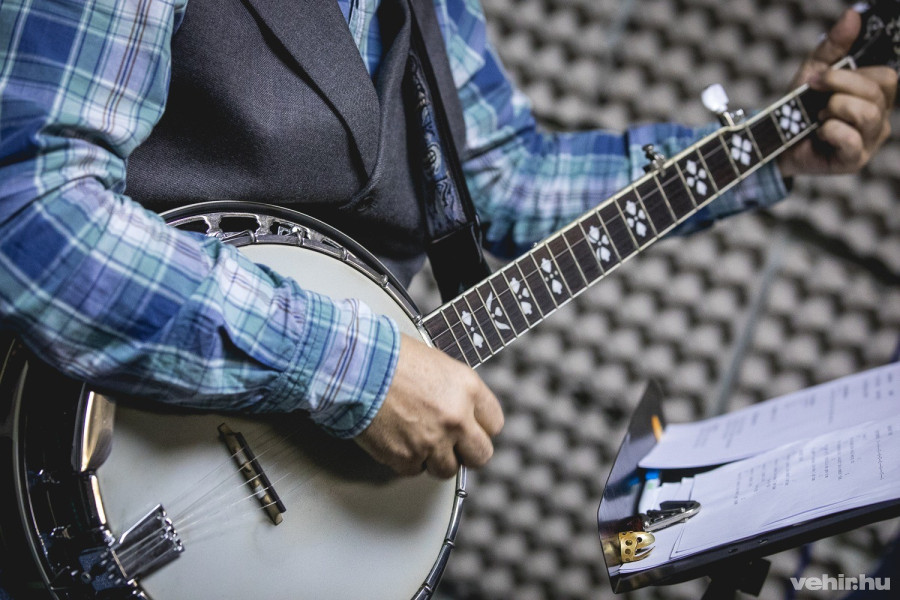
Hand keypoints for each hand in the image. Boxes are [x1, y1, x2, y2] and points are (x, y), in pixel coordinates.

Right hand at [354, 333, 503, 477]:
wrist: (354, 368)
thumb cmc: (388, 356)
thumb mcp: (436, 362)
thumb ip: (454, 390)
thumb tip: (460, 409)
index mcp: (468, 388)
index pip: (494, 423)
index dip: (479, 427)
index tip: (470, 429)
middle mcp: (456, 418)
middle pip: (481, 455)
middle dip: (466, 452)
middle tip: (451, 445)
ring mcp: (432, 441)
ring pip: (447, 469)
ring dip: (435, 459)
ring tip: (418, 439)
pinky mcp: (406, 457)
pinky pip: (414, 470)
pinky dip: (406, 460)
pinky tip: (396, 439)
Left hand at [778, 9, 896, 177]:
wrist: (773, 140)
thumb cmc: (798, 106)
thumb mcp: (814, 70)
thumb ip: (835, 45)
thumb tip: (853, 15)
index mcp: (875, 95)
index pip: (885, 76)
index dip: (850, 74)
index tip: (819, 77)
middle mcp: (879, 117)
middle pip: (876, 93)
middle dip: (838, 88)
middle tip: (814, 95)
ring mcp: (870, 140)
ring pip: (867, 114)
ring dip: (834, 110)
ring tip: (819, 117)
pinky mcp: (855, 160)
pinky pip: (852, 139)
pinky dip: (830, 132)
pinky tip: (819, 134)